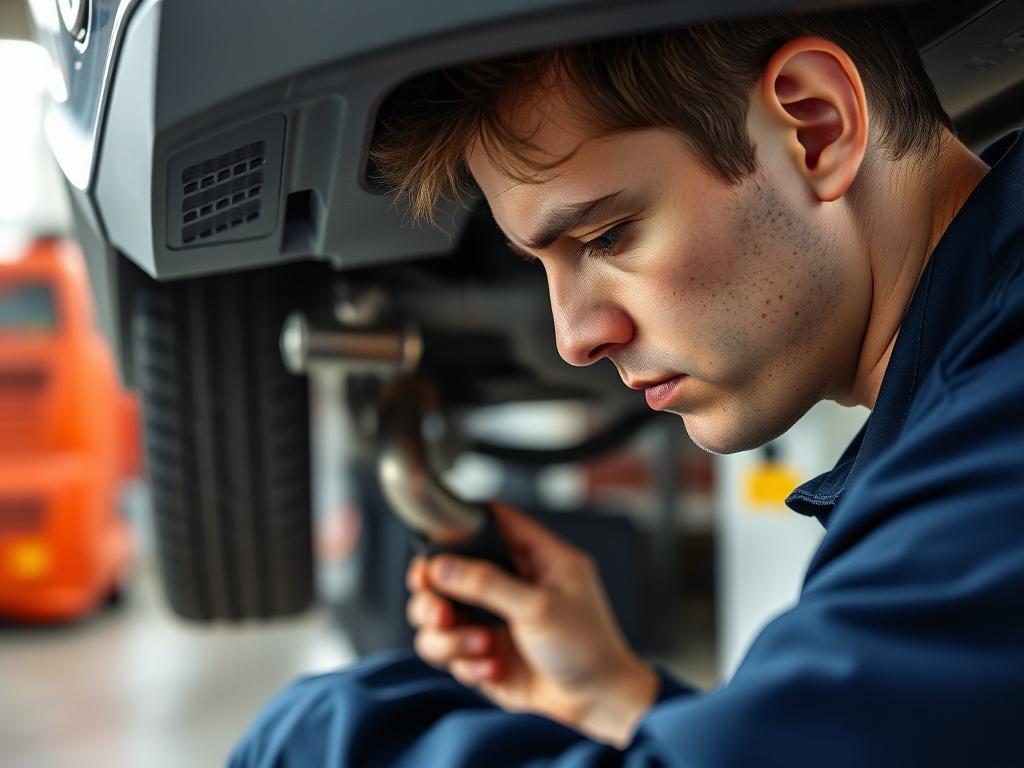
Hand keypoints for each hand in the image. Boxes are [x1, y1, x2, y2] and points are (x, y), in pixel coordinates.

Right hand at [405, 503, 657, 746]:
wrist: (595, 703)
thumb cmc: (587, 648)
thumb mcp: (539, 607)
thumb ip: (488, 584)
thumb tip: (443, 565)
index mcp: (536, 557)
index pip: (493, 522)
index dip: (460, 526)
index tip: (434, 545)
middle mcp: (510, 583)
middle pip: (448, 570)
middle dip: (434, 593)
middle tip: (439, 611)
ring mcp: (494, 618)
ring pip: (439, 615)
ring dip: (450, 635)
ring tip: (481, 646)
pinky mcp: (483, 651)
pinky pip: (449, 651)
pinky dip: (466, 662)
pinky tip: (494, 668)